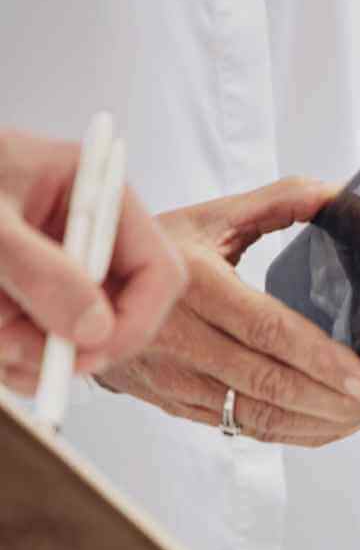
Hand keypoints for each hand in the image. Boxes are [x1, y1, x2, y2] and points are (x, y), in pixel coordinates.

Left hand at [0, 129, 185, 389]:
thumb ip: (39, 271)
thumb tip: (96, 329)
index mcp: (91, 192)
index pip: (155, 270)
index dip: (135, 319)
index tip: (91, 351)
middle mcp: (80, 232)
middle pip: (118, 312)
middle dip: (71, 343)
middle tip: (22, 356)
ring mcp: (52, 266)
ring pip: (74, 337)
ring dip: (30, 353)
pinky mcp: (22, 293)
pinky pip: (37, 342)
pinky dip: (11, 353)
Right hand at [94, 178, 359, 444]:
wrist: (80, 286)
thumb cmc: (157, 247)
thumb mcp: (212, 215)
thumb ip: (280, 202)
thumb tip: (341, 194)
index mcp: (193, 285)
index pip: (271, 332)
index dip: (326, 362)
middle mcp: (178, 336)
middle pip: (269, 383)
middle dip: (336, 401)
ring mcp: (170, 375)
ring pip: (254, 416)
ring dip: (319, 424)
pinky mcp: (169, 400)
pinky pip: (236, 427)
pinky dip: (288, 433)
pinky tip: (326, 426)